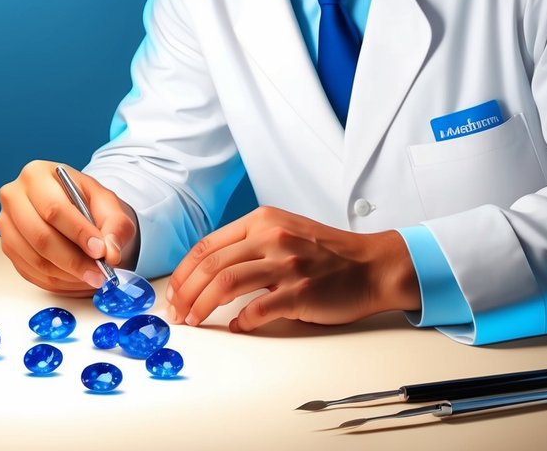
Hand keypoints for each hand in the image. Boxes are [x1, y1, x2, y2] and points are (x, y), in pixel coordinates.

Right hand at [0, 160, 138, 295]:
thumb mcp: (109, 206)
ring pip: (36, 259)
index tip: (100, 251)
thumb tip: (110, 253)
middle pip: (40, 236)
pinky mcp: (7, 247)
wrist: (74, 211)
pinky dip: (57, 281)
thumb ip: (115, 226)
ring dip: (67, 274)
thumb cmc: (88, 204)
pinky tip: (76, 278)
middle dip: (74, 260)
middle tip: (99, 273)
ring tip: (92, 277)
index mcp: (37, 175)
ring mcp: (6, 223)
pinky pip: (31, 272)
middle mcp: (14, 196)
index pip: (54, 208)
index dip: (78, 233)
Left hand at [165, 206, 419, 331]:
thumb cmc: (327, 253)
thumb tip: (208, 272)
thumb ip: (249, 243)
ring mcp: (286, 264)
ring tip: (195, 321)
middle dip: (186, 293)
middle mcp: (272, 237)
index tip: (173, 292)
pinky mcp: (300, 291)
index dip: (183, 272)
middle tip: (177, 313)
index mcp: (262, 219)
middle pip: (211, 265)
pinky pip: (258, 309)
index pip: (207, 245)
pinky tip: (237, 327)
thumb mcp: (284, 230)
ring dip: (203, 307)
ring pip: (226, 284)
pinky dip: (241, 321)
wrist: (373, 265)